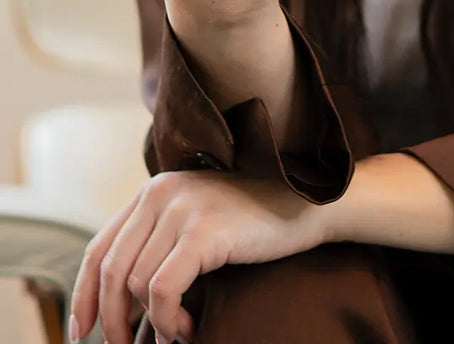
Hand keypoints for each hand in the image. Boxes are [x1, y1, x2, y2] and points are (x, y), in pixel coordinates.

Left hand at [69, 170, 330, 343]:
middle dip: (111, 319)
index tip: (82, 329)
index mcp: (154, 190)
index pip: (99, 247)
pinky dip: (170, 320)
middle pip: (109, 270)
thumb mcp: (197, 221)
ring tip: (179, 334)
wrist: (305, 208)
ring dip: (154, 324)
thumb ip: (159, 240)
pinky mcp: (202, 231)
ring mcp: (182, 210)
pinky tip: (190, 328)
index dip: (82, 293)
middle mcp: (160, 193)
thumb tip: (116, 298)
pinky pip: (162, 290)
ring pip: (136, 285)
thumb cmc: (253, 222)